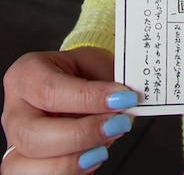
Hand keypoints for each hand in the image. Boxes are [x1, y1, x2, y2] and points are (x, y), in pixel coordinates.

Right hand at [1, 47, 135, 173]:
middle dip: (80, 136)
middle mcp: (15, 111)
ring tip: (102, 149)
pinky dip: (68, 174)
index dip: (88, 99)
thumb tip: (123, 105)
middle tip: (116, 126)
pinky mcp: (26, 164)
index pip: (49, 91)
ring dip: (70, 163)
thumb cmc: (83, 72)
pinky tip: (90, 160)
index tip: (122, 99)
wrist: (80, 83)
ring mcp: (16, 142)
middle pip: (32, 135)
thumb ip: (106, 84)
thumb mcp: (95, 65)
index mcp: (26, 74)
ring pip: (25, 167)